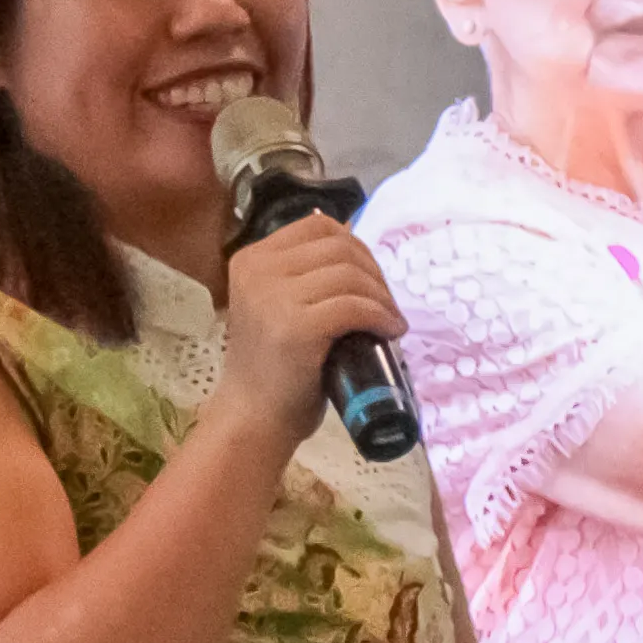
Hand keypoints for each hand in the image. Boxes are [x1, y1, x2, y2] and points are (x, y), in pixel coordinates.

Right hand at [214, 213, 407, 452]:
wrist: (254, 418)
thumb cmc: (274, 368)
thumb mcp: (279, 306)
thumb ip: (303, 276)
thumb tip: (354, 246)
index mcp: (252, 259)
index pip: (318, 225)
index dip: (357, 248)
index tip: (371, 280)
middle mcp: (258, 270)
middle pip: (339, 247)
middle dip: (375, 274)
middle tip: (387, 306)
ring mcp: (273, 297)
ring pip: (350, 275)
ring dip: (382, 298)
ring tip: (390, 322)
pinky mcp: (295, 327)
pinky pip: (354, 307)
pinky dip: (381, 317)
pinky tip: (390, 332)